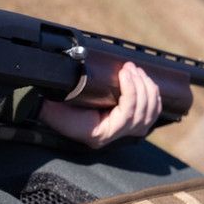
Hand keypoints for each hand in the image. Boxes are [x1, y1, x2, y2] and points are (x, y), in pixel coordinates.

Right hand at [37, 62, 161, 148]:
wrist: (50, 108)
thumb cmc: (53, 105)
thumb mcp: (57, 104)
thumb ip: (68, 94)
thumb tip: (73, 73)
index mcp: (99, 133)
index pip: (127, 116)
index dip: (131, 92)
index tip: (124, 70)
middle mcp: (112, 136)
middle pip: (142, 115)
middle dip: (141, 87)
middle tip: (130, 67)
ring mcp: (121, 131)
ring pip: (148, 115)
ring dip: (148, 89)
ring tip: (137, 71)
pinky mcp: (126, 123)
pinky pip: (149, 116)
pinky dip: (153, 99)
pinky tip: (147, 82)